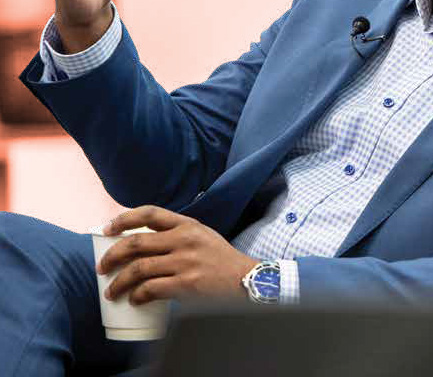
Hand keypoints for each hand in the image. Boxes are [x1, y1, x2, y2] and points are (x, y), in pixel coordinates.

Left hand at [97, 206, 257, 305]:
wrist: (247, 280)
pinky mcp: (187, 284)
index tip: (108, 229)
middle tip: (102, 267)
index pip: (150, 213)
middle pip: (136, 243)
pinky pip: (151, 289)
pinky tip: (134, 300)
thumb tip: (142, 246)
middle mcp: (185, 239)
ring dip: (119, 282)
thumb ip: (177, 236)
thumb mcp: (202, 237)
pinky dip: (137, 296)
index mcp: (188, 225)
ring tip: (111, 291)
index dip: (123, 219)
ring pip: (138, 269)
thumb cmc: (222, 261)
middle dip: (112, 256)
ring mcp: (185, 261)